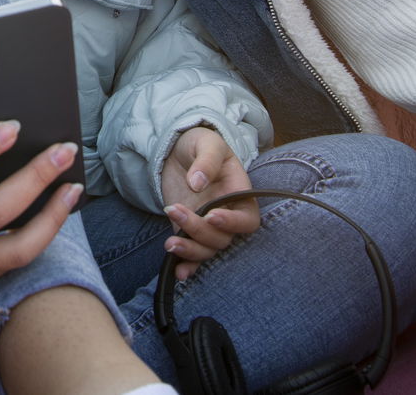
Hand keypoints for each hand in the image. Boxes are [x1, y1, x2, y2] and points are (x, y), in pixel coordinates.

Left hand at [159, 126, 258, 280]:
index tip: (212, 215)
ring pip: (208, 250)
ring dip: (191, 251)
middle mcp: (227, 215)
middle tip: (175, 211)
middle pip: (223, 238)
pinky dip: (187, 265)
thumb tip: (198, 182)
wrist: (178, 150)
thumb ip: (206, 161)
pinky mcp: (189, 230)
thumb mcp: (207, 143)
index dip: (232, 223)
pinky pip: (193, 254)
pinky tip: (178, 272)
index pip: (246, 219)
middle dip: (200, 231)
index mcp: (239, 194)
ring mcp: (208, 225)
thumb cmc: (200, 143)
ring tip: (169, 243)